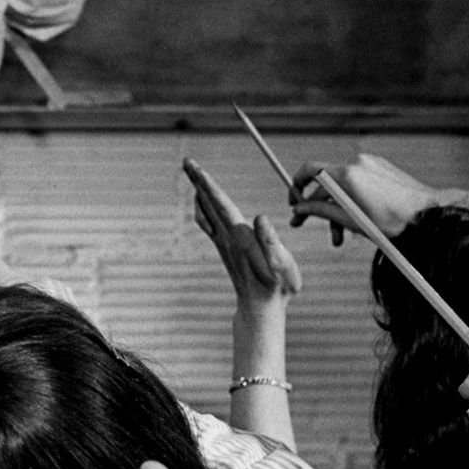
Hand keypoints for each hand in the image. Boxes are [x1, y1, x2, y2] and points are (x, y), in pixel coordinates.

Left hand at [184, 159, 301, 311]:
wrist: (260, 307)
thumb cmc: (277, 286)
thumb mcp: (282, 266)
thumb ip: (271, 243)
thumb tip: (260, 217)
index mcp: (240, 236)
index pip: (222, 205)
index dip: (210, 185)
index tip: (198, 168)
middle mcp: (227, 237)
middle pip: (209, 203)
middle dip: (199, 180)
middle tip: (187, 160)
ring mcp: (223, 243)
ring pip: (206, 211)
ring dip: (199, 190)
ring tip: (192, 174)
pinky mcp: (225, 248)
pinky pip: (208, 222)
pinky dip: (203, 207)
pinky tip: (202, 202)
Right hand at [289, 152, 438, 242]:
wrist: (428, 214)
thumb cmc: (392, 221)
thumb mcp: (351, 220)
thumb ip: (321, 211)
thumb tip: (300, 208)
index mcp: (347, 175)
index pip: (310, 171)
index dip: (296, 186)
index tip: (293, 202)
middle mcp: (357, 163)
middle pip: (325, 182)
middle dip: (316, 206)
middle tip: (304, 223)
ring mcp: (370, 164)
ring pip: (342, 186)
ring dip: (336, 209)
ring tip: (341, 236)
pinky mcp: (381, 168)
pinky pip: (357, 182)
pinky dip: (352, 199)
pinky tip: (359, 220)